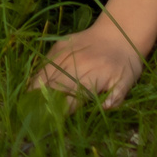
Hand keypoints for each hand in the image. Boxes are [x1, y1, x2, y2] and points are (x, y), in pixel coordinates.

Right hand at [28, 20, 145, 107]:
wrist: (120, 32)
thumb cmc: (125, 63)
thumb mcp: (127, 82)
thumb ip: (115, 97)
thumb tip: (104, 107)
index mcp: (92, 75)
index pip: (71, 99)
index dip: (61, 112)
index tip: (52, 123)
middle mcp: (75, 63)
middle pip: (53, 86)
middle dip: (44, 103)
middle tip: (36, 117)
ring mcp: (65, 52)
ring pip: (44, 73)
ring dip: (36, 90)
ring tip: (29, 104)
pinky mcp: (59, 45)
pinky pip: (44, 63)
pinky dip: (38, 75)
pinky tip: (35, 86)